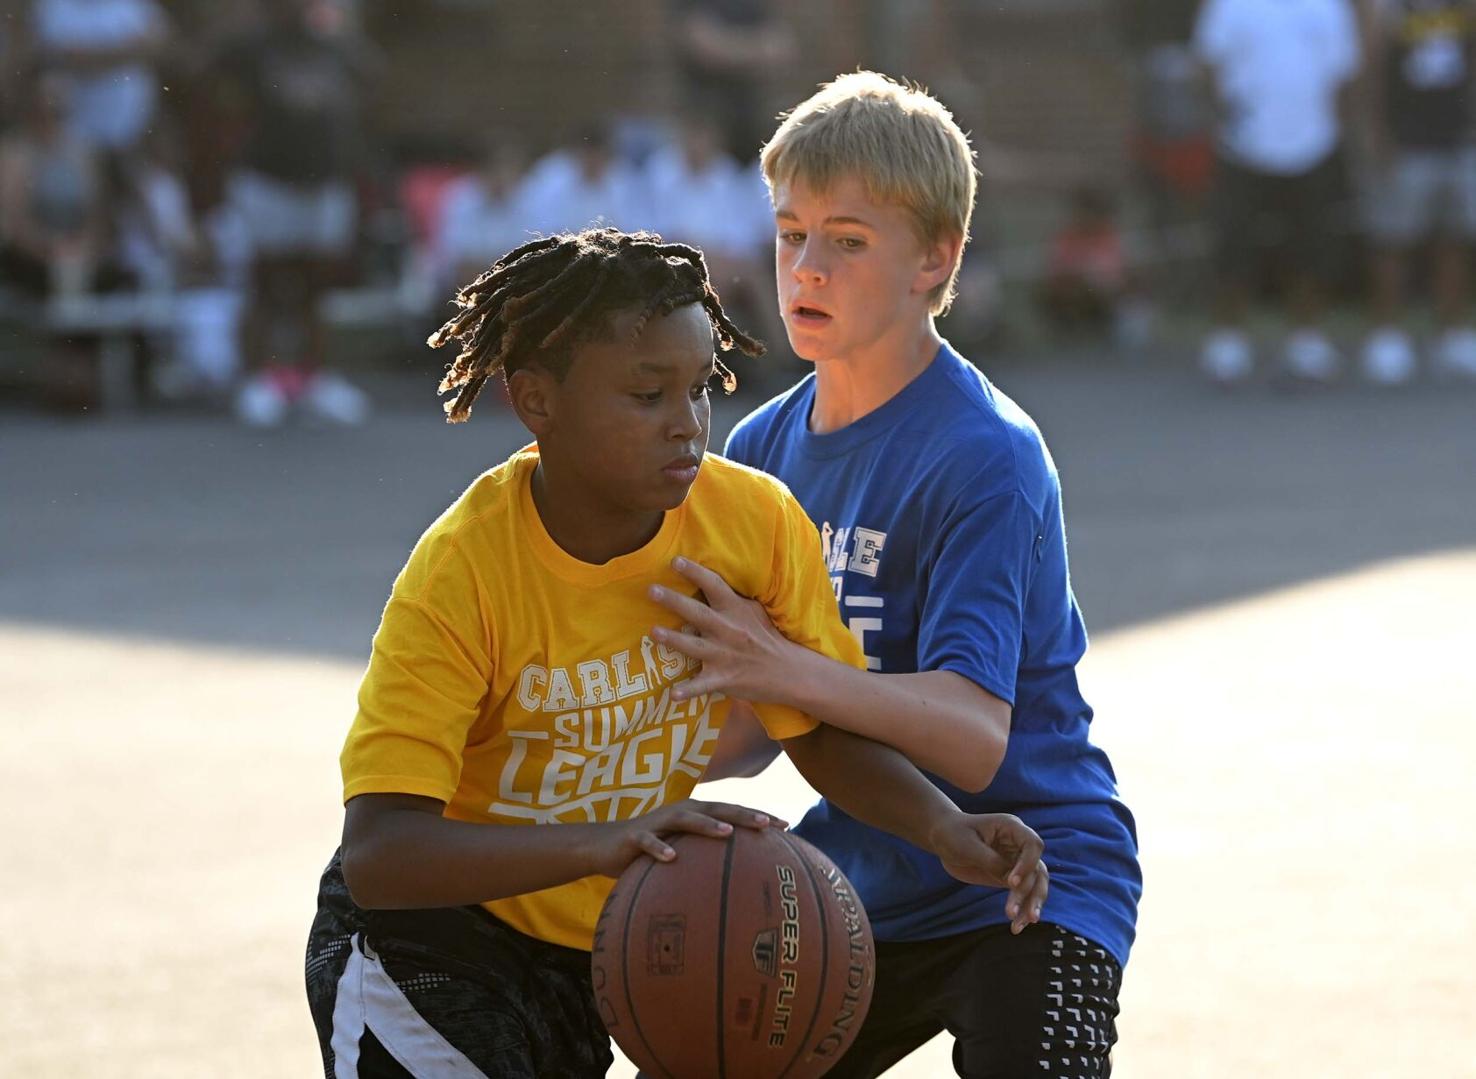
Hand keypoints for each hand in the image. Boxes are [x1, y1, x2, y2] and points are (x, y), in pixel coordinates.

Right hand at [590, 798, 785, 878]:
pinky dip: (659, 848)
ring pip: (686, 819)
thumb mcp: (682, 853)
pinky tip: (672, 858)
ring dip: (707, 825)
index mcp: (695, 815)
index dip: (758, 816)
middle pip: (716, 809)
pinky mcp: (634, 836)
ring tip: (727, 833)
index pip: (732, 813)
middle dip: (742, 815)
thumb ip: (707, 860)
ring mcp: (657, 822)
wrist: (604, 845)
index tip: (787, 826)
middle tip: (767, 825)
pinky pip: (648, 842)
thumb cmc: (650, 851)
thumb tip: (744, 883)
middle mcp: (680, 812)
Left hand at [648, 557, 797, 702]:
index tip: (675, 560)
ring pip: (694, 647)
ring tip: (653, 633)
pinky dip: (688, 691)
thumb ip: (731, 599)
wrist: (788, 671)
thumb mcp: (753, 611)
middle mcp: (728, 630)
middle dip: (674, 601)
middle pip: (697, 613)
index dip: (695, 572)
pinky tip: (672, 695)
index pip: (714, 585)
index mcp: (736, 610)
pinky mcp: (724, 679)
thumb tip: (705, 582)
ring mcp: (725, 655)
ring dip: (673, 640)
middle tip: (651, 590)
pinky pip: (703, 686)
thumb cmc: (766, 637)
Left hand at [927, 812, 1048, 933]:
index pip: (1032, 845)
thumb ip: (990, 861)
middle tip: (1017, 913)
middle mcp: (1019, 845)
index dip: (1027, 864)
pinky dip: (1021, 910)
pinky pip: (1022, 895)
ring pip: (1035, 885)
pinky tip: (1016, 926)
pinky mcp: (1009, 877)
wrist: (942, 837)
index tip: (1010, 882)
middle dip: (1030, 893)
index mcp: (1011, 827)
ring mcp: (1016, 862)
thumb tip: (1010, 881)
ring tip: (1018, 925)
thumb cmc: (953, 834)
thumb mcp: (967, 845)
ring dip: (1030, 905)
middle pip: (1037, 869)